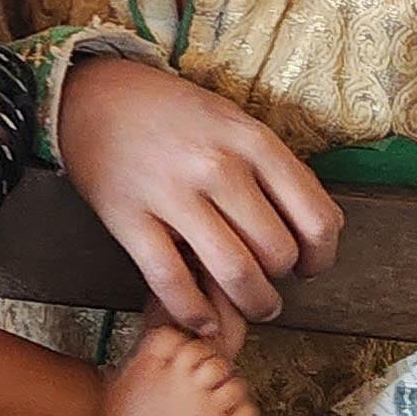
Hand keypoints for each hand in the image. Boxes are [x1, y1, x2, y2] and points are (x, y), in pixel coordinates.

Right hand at [55, 57, 340, 334]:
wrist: (96, 96)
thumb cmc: (173, 114)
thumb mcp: (234, 123)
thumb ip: (271, 169)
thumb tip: (312, 229)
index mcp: (253, 141)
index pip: (316, 218)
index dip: (321, 256)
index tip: (309, 267)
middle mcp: (218, 166)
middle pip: (277, 253)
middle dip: (279, 283)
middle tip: (269, 286)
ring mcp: (172, 193)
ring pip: (235, 274)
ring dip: (251, 305)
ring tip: (249, 308)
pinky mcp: (129, 219)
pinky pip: (173, 282)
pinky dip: (194, 313)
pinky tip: (203, 319)